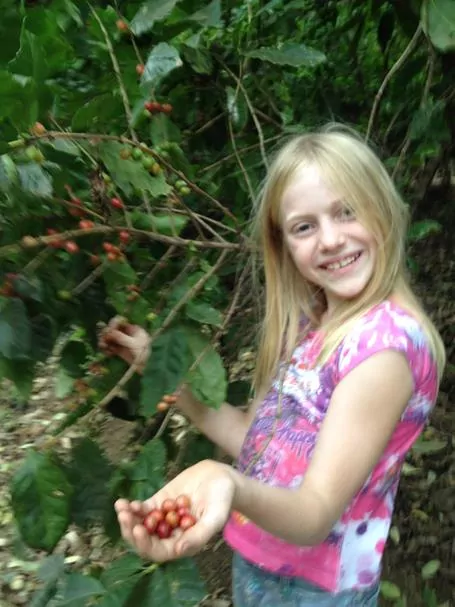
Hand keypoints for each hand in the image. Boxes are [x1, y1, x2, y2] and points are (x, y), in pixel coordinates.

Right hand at [99, 316, 150, 367]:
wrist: (149, 368)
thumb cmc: (145, 353)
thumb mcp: (134, 344)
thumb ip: (121, 337)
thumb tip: (109, 331)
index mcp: (133, 328)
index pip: (120, 321)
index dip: (113, 324)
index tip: (108, 330)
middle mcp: (127, 333)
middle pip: (113, 329)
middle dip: (106, 334)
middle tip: (102, 340)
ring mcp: (123, 342)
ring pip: (110, 338)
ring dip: (105, 341)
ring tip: (103, 347)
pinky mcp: (120, 351)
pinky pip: (111, 347)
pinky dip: (107, 349)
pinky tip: (108, 353)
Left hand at [114, 460, 235, 561]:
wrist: (221, 477)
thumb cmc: (222, 499)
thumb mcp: (215, 517)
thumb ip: (200, 535)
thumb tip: (179, 550)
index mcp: (184, 544)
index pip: (160, 552)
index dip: (146, 544)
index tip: (137, 530)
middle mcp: (171, 535)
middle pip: (145, 540)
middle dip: (131, 531)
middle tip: (124, 516)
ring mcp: (163, 519)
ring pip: (141, 525)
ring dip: (129, 519)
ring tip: (121, 507)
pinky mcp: (160, 503)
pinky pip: (144, 510)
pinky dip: (134, 507)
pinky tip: (127, 502)